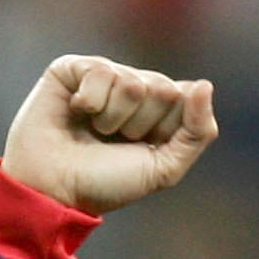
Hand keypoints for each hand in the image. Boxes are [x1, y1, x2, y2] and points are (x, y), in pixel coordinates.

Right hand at [0, 56, 216, 214]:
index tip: (140, 149)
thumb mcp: (163, 168)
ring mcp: (104, 75)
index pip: (185, 97)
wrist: (55, 190)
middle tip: (113, 142)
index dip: (164, 130)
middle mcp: (133, 87)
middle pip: (162, 88)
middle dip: (139, 125)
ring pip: (132, 82)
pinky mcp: (73, 68)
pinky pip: (102, 71)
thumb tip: (204, 84)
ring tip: (92, 132)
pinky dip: (90, 102)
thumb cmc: (105, 183)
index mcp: (157, 109)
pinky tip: (75, 113)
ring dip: (112, 119)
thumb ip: (197, 132)